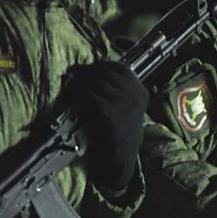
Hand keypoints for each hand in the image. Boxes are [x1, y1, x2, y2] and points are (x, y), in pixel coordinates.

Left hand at [73, 60, 147, 190]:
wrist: (121, 152)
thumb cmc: (121, 127)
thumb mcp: (128, 104)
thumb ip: (119, 86)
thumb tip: (98, 64)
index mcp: (140, 91)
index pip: (121, 68)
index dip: (103, 65)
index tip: (91, 68)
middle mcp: (134, 95)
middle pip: (107, 73)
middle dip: (89, 73)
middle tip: (77, 77)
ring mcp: (122, 103)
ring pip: (97, 83)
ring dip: (83, 84)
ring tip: (77, 89)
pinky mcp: (108, 111)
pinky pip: (90, 96)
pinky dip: (81, 96)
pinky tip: (79, 100)